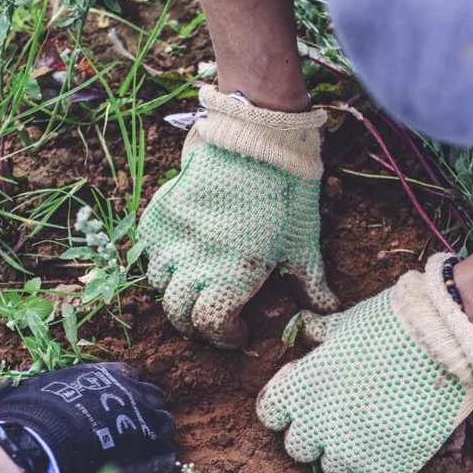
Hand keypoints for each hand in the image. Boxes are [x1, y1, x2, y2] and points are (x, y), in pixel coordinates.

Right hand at [0, 363, 174, 472]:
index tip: (115, 402)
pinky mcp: (145, 459)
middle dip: (146, 410)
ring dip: (156, 434)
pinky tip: (151, 468)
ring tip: (144, 448)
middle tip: (133, 426)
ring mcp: (142, 426)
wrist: (37, 455)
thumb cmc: (26, 421)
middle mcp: (131, 396)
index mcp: (106, 376)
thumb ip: (35, 389)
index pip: (129, 375)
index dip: (124, 390)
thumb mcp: (27, 391)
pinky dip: (159, 462)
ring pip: (164, 426)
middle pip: (153, 398)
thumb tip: (9, 387)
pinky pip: (163, 458)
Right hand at [138, 85, 337, 348]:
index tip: (237, 332)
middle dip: (194, 323)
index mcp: (232, 275)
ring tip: (192, 285)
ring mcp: (173, 237)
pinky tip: (177, 253)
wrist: (258, 137)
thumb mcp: (304, 240)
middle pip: (178, 312)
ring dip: (174, 291)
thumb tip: (325, 313)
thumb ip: (310, 282)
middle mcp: (194, 262)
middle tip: (210, 316)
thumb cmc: (287, 191)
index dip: (222, 336)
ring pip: (158, 283)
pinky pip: (146, 248)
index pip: (209, 324)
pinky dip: (159, 259)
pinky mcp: (160, 212)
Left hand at [256, 255, 472, 472]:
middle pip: (298, 449)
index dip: (288, 408)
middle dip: (316, 436)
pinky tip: (400, 440)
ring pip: (334, 470)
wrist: (444, 342)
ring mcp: (350, 452)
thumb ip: (320, 336)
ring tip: (375, 429)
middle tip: (344, 418)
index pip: (270, 414)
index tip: (309, 400)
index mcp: (299, 388)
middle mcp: (317, 425)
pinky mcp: (386, 470)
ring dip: (348, 454)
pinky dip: (385, 465)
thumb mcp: (345, 324)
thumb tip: (306, 326)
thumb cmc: (391, 324)